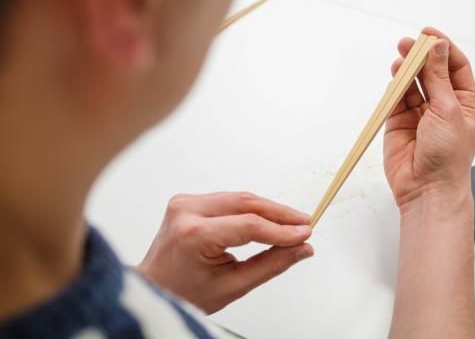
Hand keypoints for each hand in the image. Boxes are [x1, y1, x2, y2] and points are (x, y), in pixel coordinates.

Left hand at [137, 192, 312, 313]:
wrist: (154, 288)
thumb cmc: (184, 292)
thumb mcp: (232, 286)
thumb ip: (271, 265)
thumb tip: (301, 249)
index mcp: (194, 235)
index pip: (249, 225)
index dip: (281, 230)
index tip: (304, 235)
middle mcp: (187, 211)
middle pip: (246, 203)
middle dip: (279, 213)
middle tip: (304, 224)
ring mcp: (185, 202)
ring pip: (239, 198)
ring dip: (267, 209)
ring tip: (291, 222)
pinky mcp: (188, 200)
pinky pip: (228, 199)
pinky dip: (250, 208)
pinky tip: (267, 217)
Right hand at [384, 27, 474, 211]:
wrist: (427, 188)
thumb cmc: (448, 155)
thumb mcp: (448, 110)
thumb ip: (438, 78)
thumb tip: (438, 47)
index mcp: (463, 103)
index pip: (455, 67)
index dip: (443, 48)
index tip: (429, 34)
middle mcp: (442, 106)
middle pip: (431, 72)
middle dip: (421, 56)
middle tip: (408, 43)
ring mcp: (419, 115)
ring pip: (412, 84)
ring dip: (406, 69)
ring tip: (399, 57)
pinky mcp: (398, 123)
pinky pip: (396, 99)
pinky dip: (394, 87)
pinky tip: (394, 77)